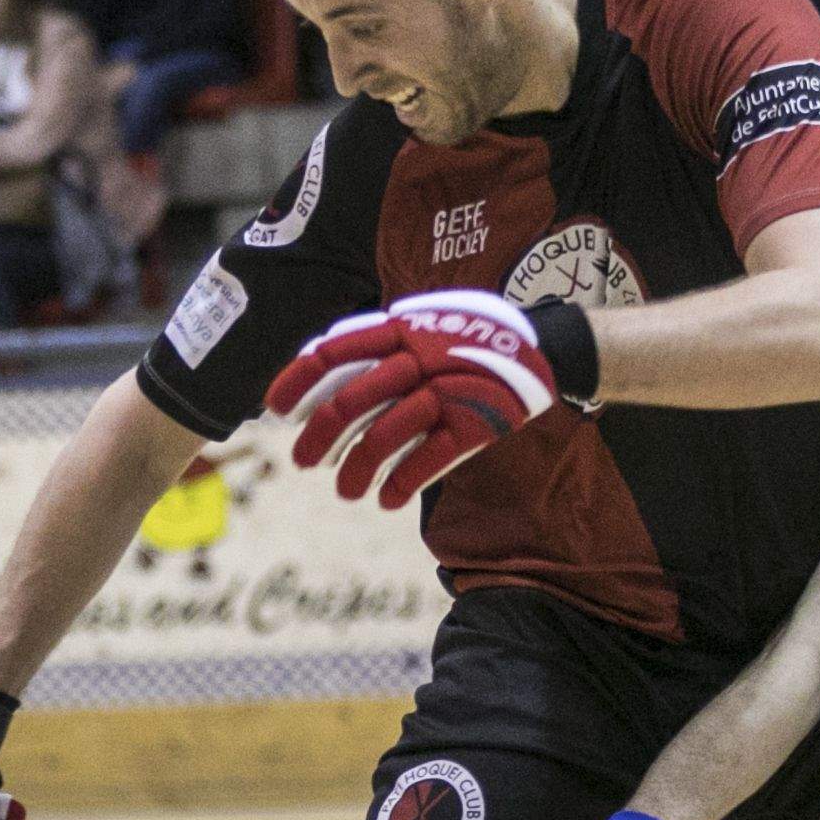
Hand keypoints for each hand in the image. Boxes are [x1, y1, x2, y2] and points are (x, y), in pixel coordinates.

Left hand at [265, 288, 577, 507]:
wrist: (543, 348)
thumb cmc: (470, 335)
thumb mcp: (423, 320)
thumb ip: (378, 338)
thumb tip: (317, 359)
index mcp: (400, 328)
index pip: (334, 351)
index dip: (299, 381)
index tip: (276, 410)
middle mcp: (419, 357)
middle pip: (351, 401)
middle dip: (318, 437)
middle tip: (301, 462)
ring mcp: (447, 391)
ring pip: (384, 436)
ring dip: (355, 470)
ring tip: (344, 491)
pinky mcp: (473, 424)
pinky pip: (427, 460)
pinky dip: (401, 483)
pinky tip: (386, 499)